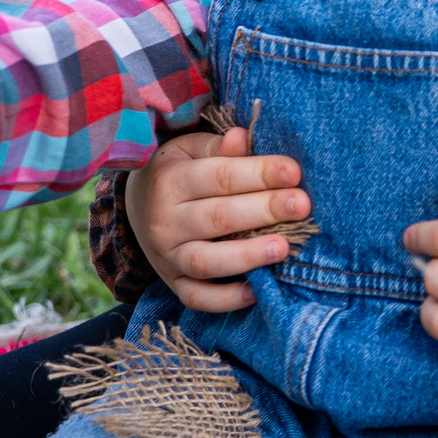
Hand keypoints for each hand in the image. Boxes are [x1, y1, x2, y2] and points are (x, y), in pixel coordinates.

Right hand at [124, 124, 313, 312]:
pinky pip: (197, 298)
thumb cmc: (178, 169)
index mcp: (170, 180)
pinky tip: (257, 290)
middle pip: (217, 218)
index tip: (294, 172)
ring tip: (284, 248)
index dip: (258, 173)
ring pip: (206, 261)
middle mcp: (165, 221)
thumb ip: (217, 146)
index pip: (219, 176)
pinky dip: (225, 299)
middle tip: (302, 206)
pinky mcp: (172, 282)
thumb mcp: (189, 149)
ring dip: (247, 256)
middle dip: (263, 211)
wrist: (135, 205)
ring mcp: (167, 256)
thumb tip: (242, 137)